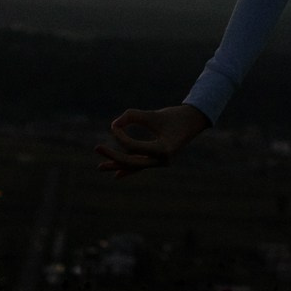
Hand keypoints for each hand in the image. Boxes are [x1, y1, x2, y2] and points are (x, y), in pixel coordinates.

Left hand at [95, 103, 209, 179]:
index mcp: (163, 150)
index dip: (121, 136)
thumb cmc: (175, 116)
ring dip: (117, 164)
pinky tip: (116, 175)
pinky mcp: (158, 161)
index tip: (115, 125)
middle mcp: (162, 161)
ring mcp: (160, 163)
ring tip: (100, 167)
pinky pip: (141, 166)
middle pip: (132, 161)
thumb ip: (133, 116)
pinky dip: (129, 169)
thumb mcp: (153, 114)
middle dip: (113, 156)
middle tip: (96, 148)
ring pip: (135, 166)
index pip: (134, 147)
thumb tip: (113, 124)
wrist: (194, 122)